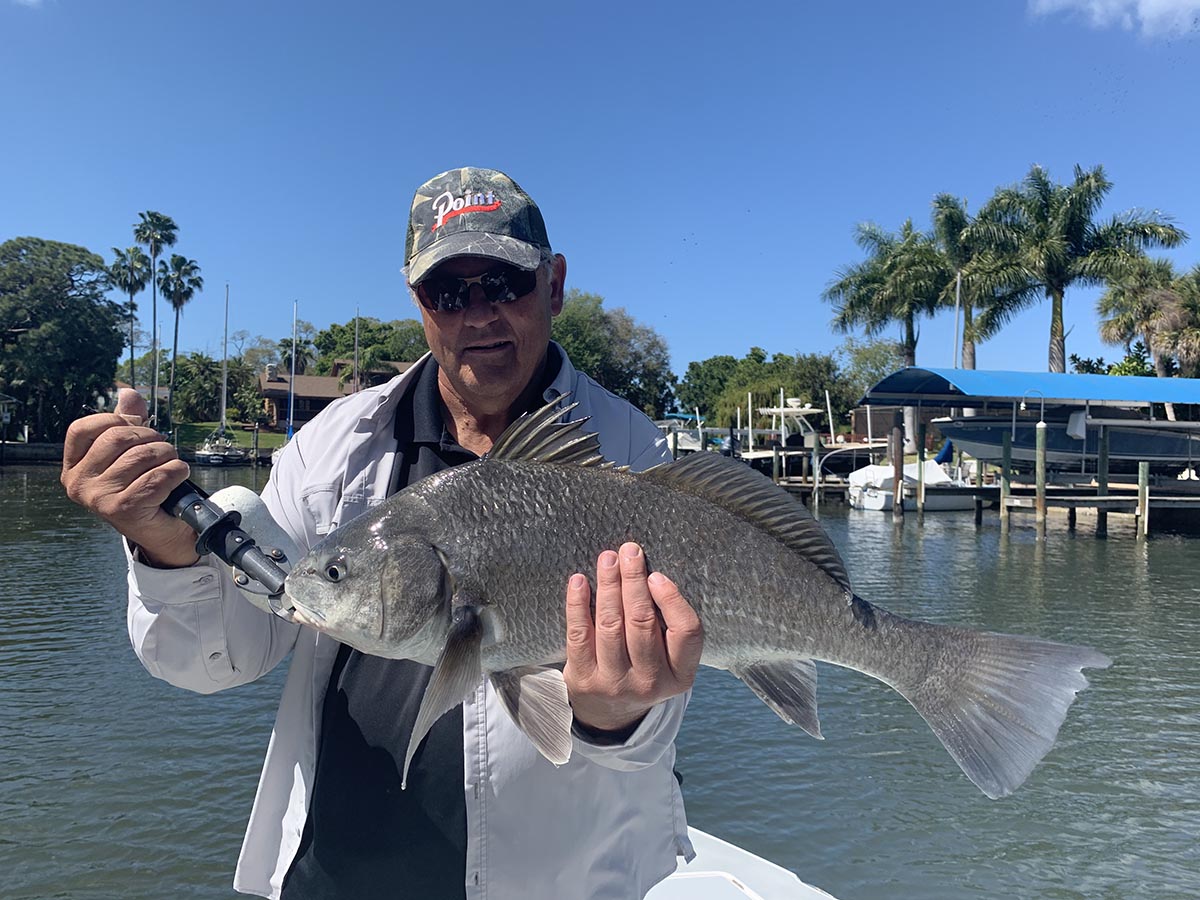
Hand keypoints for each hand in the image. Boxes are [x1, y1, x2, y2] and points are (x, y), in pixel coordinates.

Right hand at [61, 388, 199, 567]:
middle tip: (163, 450)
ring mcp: (98, 498)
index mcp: (73, 467)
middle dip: (151, 438)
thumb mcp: (131, 452)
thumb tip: (128, 393)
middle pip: (118, 437)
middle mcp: (78, 484)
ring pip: (142, 455)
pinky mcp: (122, 510)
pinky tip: (178, 477)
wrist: (164, 532)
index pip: (82, 428)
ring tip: (171, 465)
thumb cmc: (145, 488)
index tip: (137, 427)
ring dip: (168, 455)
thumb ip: (127, 422)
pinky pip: (157, 476)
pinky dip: (176, 472)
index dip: (115, 419)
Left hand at [563, 542, 703, 734]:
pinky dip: (578, 604)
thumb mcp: (668, 659)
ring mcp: (615, 683)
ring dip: (608, 585)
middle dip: (634, 581)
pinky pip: (579, 635)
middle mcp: (650, 682)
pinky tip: (579, 581)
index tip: (656, 575)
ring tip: (607, 559)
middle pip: (642, 622)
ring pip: (611, 625)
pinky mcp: (584, 680)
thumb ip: (667, 625)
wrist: (610, 714)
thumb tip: (648, 572)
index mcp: (680, 675)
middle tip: (629, 551)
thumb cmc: (644, 669)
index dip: (672, 599)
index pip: (687, 632)